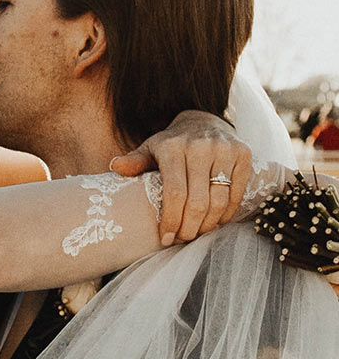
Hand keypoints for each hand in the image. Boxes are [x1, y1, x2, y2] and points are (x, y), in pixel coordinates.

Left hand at [111, 110, 252, 245]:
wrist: (203, 120)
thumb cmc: (171, 143)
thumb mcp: (150, 149)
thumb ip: (135, 161)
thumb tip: (114, 166)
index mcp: (173, 148)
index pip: (174, 194)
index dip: (171, 221)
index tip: (166, 238)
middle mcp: (201, 147)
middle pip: (197, 202)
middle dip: (189, 228)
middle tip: (183, 238)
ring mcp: (225, 150)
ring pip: (218, 201)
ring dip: (208, 225)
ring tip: (197, 232)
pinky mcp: (243, 154)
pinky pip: (236, 194)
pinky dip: (225, 214)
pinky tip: (215, 221)